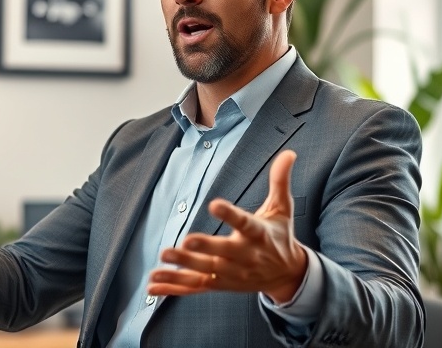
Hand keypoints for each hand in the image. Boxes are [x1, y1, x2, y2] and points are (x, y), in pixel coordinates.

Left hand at [147, 150, 307, 302]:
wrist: (287, 275)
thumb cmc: (280, 236)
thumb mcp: (282, 209)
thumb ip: (280, 181)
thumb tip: (288, 153)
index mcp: (259, 235)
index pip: (245, 223)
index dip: (230, 214)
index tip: (215, 204)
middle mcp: (245, 257)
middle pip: (222, 253)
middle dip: (204, 248)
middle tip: (185, 240)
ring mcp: (231, 274)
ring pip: (205, 271)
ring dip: (183, 266)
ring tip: (163, 256)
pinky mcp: (220, 284)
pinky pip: (195, 286)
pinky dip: (174, 287)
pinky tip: (152, 286)